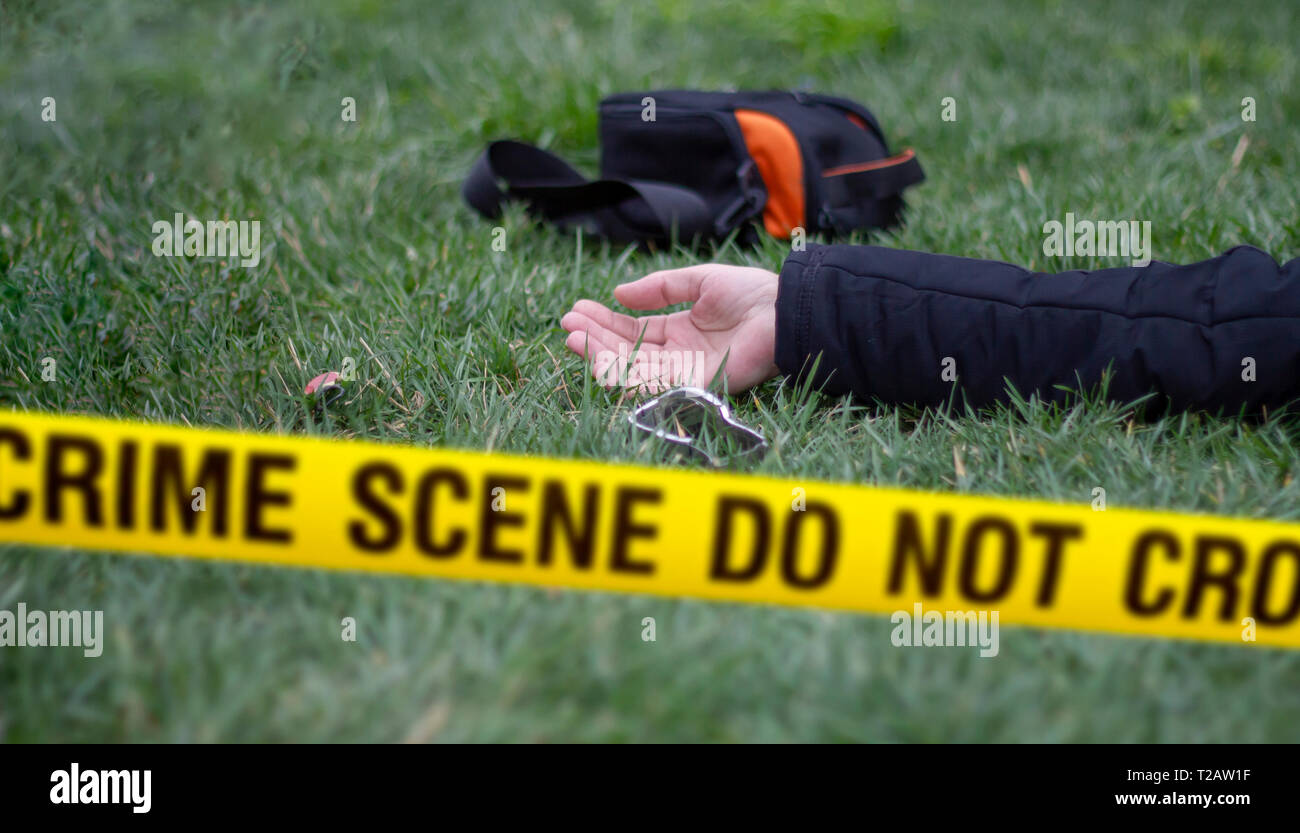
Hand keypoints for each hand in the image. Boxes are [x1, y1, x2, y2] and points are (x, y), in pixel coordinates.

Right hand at [560, 264, 780, 393]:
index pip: (634, 331)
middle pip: (627, 351)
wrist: (784, 311)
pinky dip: (624, 373)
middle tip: (566, 325)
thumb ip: (661, 288)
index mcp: (681, 330)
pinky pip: (653, 382)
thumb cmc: (752, 294)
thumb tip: (619, 294)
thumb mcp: (699, 281)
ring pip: (633, 368)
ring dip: (601, 355)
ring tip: (573, 339)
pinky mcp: (695, 384)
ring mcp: (685, 371)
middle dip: (595, 338)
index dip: (605, 322)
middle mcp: (679, 354)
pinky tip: (600, 358)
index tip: (577, 310)